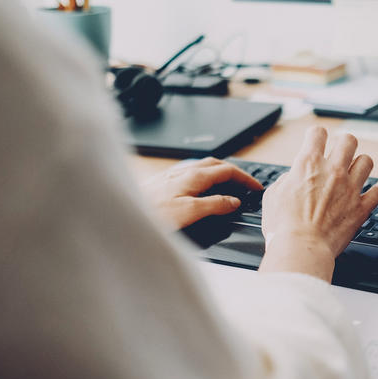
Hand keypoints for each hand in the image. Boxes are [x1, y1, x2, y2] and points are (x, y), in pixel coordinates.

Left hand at [141, 157, 262, 229]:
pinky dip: (206, 178)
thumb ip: (214, 204)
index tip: (256, 187)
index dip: (245, 178)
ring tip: (229, 185)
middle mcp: (184, 171)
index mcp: (194, 176)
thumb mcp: (189, 212)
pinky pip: (192, 173)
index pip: (228, 170)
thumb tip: (234, 201)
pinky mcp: (164, 181)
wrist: (122, 213)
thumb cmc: (152, 214)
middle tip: (246, 185)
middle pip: (217, 164)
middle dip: (234, 173)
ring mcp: (173, 175)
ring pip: (203, 167)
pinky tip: (201, 188)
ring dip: (220, 173)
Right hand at [259, 127, 377, 281]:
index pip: (317, 133)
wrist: (301, 248)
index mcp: (308, 164)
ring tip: (356, 170)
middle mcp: (332, 171)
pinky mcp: (361, 207)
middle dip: (344, 143)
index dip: (317, 135)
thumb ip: (287, 180)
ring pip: (367, 161)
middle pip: (348, 140)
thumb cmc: (283, 226)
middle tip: (340, 152)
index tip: (317, 140)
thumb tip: (294, 178)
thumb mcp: (274, 195)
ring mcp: (350, 188)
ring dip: (361, 163)